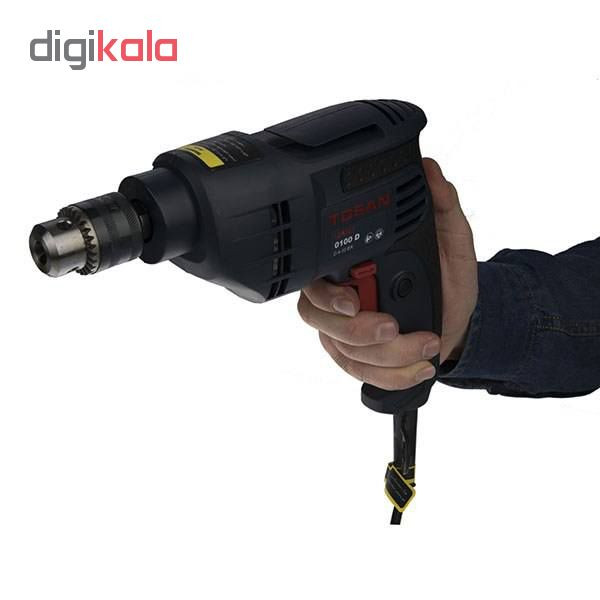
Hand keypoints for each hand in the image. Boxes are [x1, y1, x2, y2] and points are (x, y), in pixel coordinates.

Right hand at [297, 158, 477, 390]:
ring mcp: (345, 334)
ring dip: (386, 356)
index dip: (326, 294)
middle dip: (355, 330)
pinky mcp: (358, 360)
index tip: (353, 300)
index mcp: (353, 269)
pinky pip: (361, 374)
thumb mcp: (453, 244)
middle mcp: (341, 301)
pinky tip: (419, 367)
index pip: (315, 279)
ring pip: (343, 351)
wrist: (459, 322)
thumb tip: (431, 169)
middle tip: (392, 326)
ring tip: (427, 344)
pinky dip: (392, 376)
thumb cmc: (449, 284)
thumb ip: (443, 209)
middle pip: (318, 320)